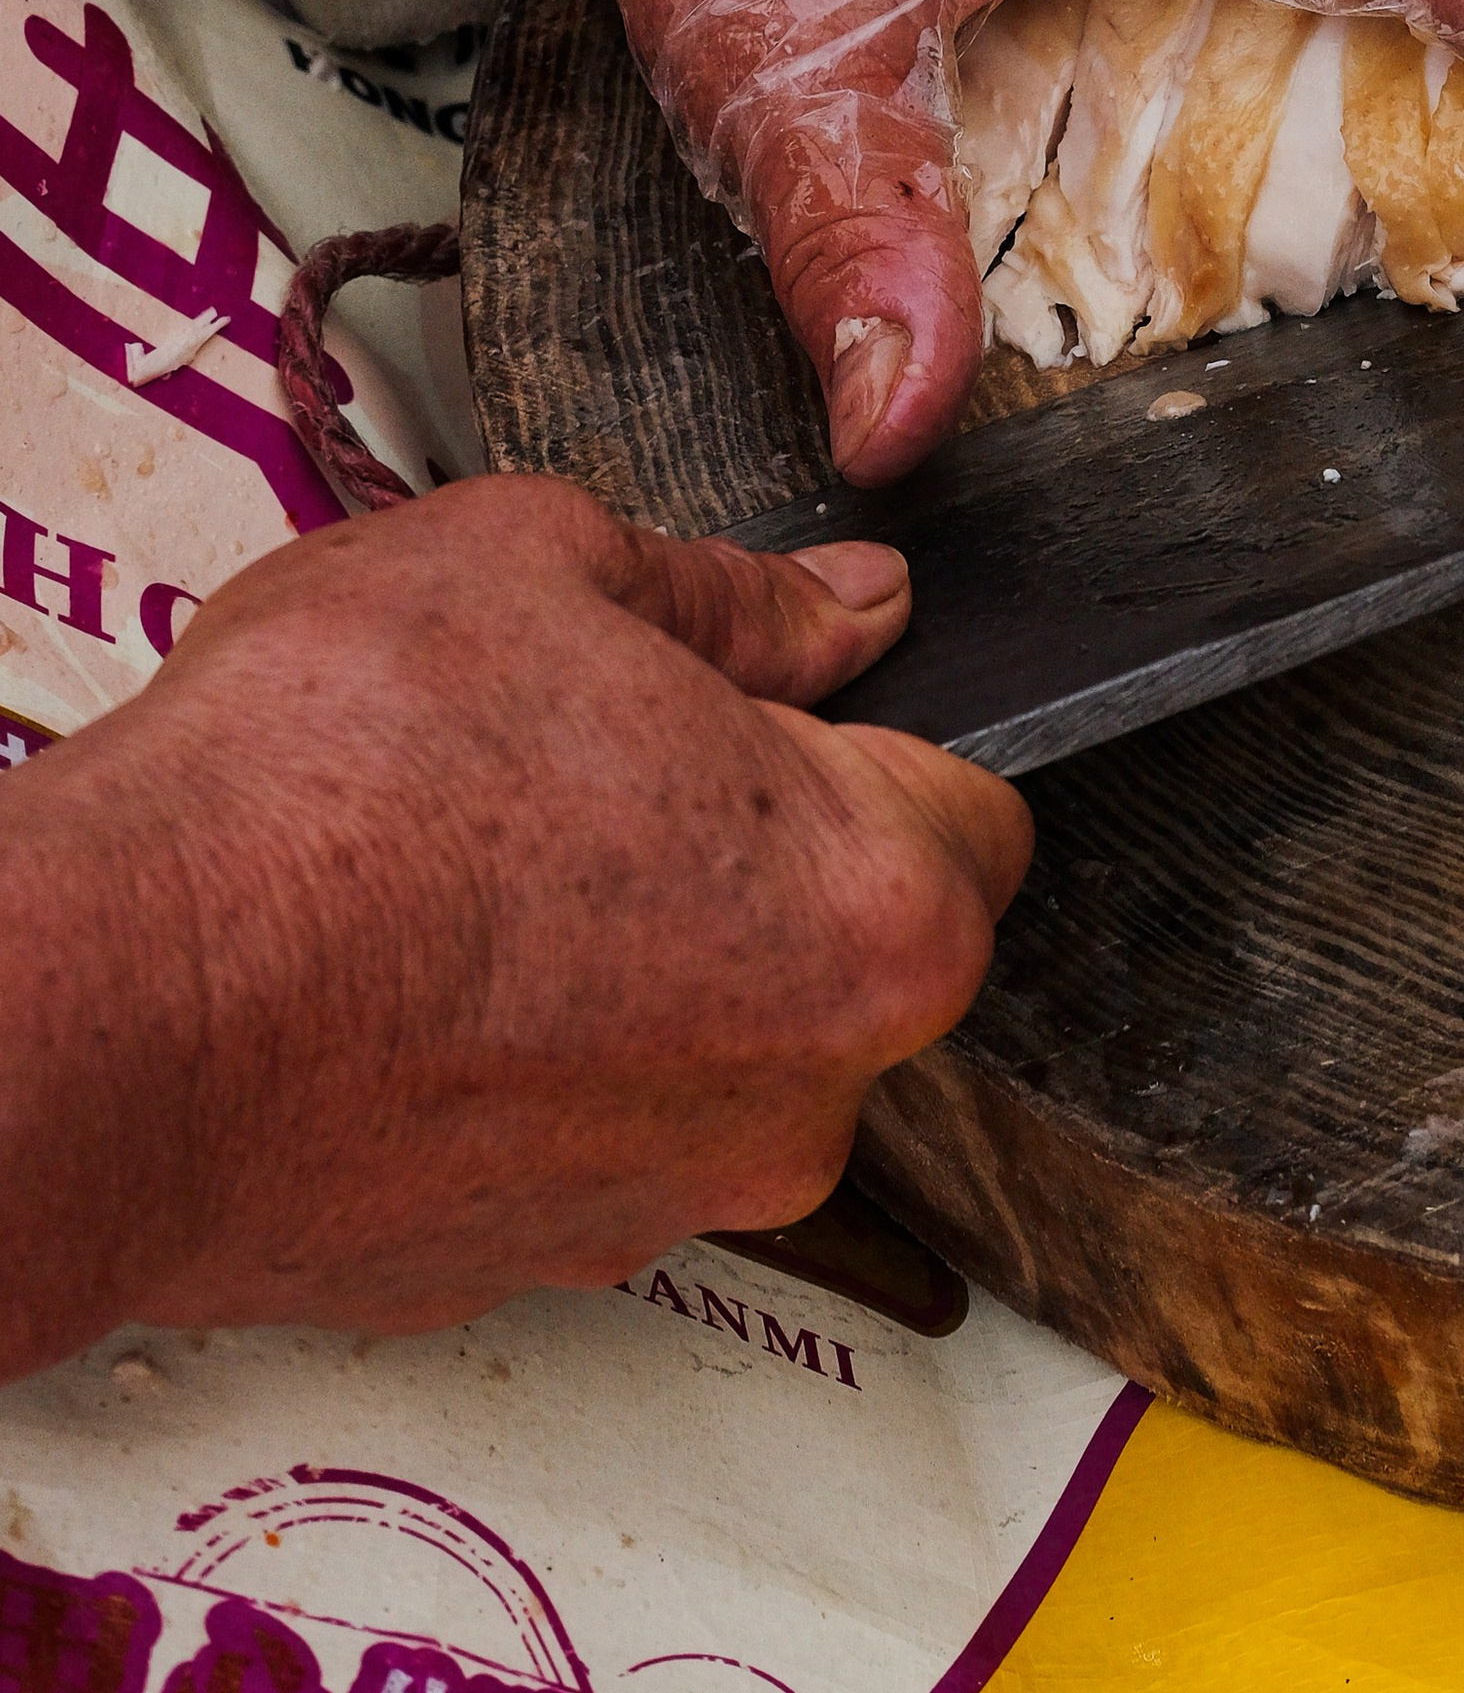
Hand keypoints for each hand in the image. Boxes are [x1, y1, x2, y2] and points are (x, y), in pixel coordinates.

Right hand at [0, 476, 1028, 1380]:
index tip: (786, 686)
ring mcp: (666, 1203)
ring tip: (479, 848)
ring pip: (716, 1038)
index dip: (881, 724)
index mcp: (874, 914)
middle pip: (855, 937)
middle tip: (599, 747)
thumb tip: (843, 607)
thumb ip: (738, 596)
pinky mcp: (530, 1265)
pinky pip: (588, 1127)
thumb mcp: (547, 564)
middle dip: (761, 839)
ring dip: (640, 947)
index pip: (982, 807)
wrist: (117, 1006)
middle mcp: (805, 1096)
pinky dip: (535, 1051)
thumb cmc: (325, 788)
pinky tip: (424, 964)